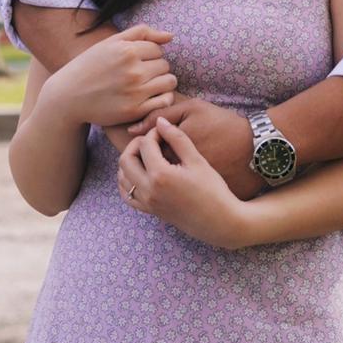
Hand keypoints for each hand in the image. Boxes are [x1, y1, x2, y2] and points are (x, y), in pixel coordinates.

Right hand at [46, 23, 177, 128]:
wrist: (68, 97)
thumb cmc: (90, 66)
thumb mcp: (110, 43)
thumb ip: (141, 33)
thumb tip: (171, 37)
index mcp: (128, 50)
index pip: (158, 49)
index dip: (149, 56)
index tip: (136, 63)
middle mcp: (134, 70)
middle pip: (165, 65)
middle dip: (155, 69)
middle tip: (139, 75)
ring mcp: (135, 91)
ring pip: (170, 82)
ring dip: (162, 83)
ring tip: (147, 85)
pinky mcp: (135, 110)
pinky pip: (165, 101)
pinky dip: (162, 99)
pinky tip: (149, 98)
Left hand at [129, 96, 259, 199]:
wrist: (219, 220)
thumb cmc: (213, 189)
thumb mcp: (197, 160)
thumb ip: (177, 138)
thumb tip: (160, 122)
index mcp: (160, 175)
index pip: (145, 145)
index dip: (153, 133)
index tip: (165, 132)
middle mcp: (148, 190)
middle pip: (125, 159)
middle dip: (136, 145)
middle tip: (152, 141)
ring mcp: (147, 202)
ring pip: (122, 178)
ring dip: (130, 162)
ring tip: (147, 155)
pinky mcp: (149, 210)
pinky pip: (127, 195)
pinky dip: (128, 181)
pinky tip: (141, 173)